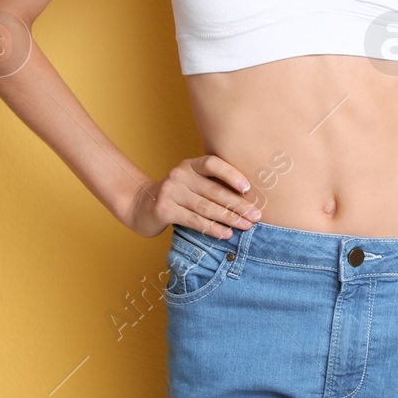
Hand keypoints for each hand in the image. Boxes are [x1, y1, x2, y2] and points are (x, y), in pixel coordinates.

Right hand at [123, 154, 262, 238]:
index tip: (248, 187)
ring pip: (206, 207)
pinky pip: (194, 221)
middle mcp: (179, 175)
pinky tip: (226, 233)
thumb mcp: (193, 183)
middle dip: (238, 204)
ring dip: (229, 218)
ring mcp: (170, 192)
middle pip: (214, 190)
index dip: (231, 174)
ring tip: (246, 226)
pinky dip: (212, 228)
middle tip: (256, 215)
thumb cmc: (178, 195)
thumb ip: (214, 184)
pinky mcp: (163, 210)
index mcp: (190, 164)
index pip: (212, 163)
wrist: (141, 206)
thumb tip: (249, 197)